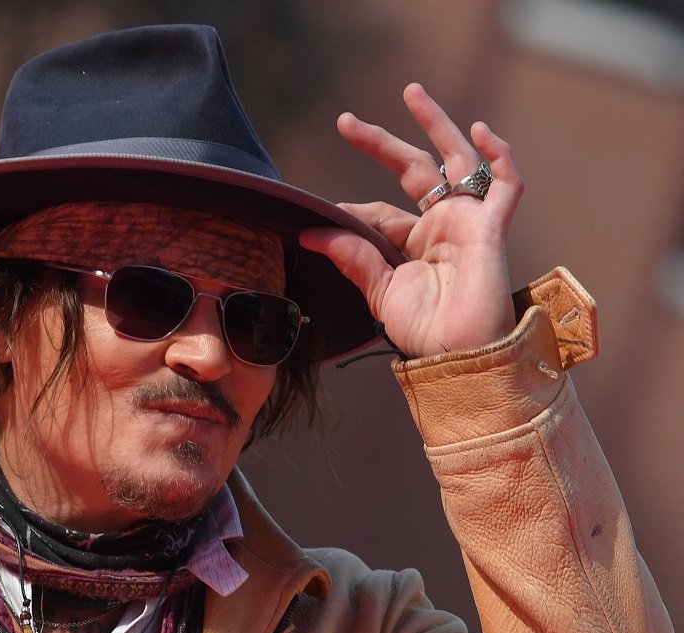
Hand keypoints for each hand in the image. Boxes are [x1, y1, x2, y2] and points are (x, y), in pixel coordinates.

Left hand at [300, 83, 521, 358]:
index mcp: (413, 245)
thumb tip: (309, 233)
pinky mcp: (493, 227)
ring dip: (436, 125)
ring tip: (412, 93)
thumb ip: (352, 257)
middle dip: (382, 144)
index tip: (323, 211)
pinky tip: (479, 129)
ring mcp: (468, 223)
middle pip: (413, 170)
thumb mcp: (379, 291)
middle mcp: (441, 227)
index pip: (380, 212)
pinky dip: (499, 154)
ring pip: (458, 161)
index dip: (353, 210)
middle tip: (346, 122)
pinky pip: (506, 183)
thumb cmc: (426, 332)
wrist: (461, 356)